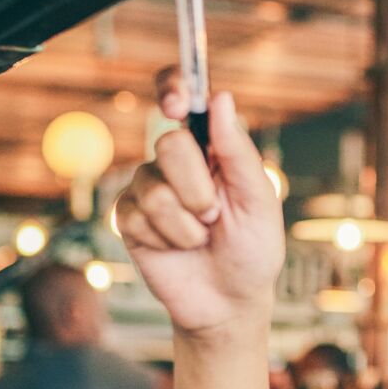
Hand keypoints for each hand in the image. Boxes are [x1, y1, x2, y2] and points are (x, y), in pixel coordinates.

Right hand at [113, 68, 283, 338]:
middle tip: (215, 215)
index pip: (183, 97)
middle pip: (169, 144)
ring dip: (185, 223)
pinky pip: (137, 215)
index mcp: (211, 147)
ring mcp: (149, 187)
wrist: (229, 301)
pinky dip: (166, 239)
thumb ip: (237, 152)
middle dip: (198, 188)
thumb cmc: (252, 249)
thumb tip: (221, 98)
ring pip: (154, 187)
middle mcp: (176, 160)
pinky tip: (177, 249)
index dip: (174, 87)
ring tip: (201, 237)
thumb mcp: (258, 200)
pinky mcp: (129, 217)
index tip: (176, 101)